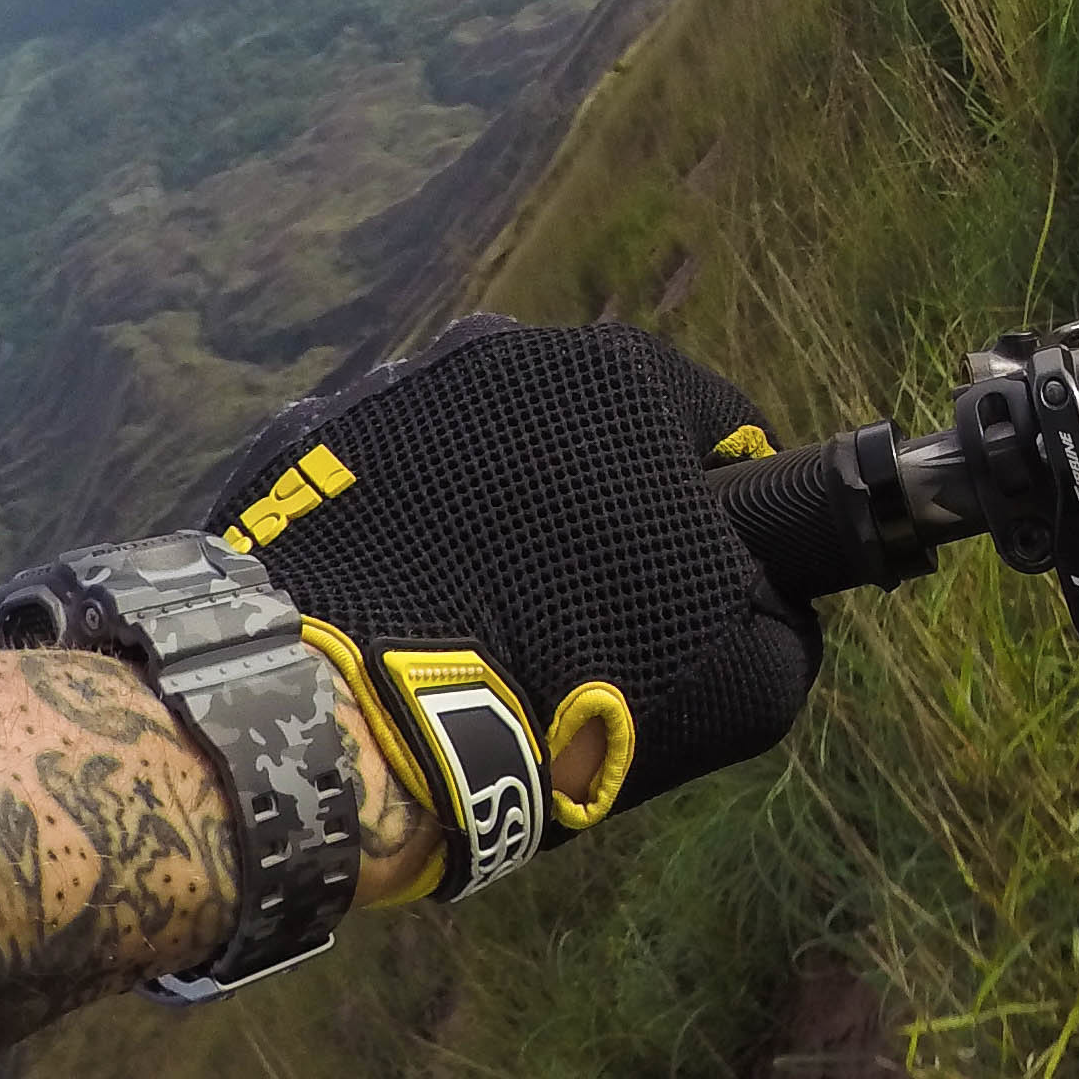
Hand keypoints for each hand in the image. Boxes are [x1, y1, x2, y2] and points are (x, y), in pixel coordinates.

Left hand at [201, 316, 820, 902]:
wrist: (340, 729)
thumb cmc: (560, 688)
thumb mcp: (740, 681)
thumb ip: (785, 621)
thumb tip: (774, 608)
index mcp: (620, 374)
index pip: (715, 432)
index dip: (719, 521)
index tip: (689, 596)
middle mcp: (503, 349)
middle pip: (591, 433)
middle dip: (597, 507)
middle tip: (580, 618)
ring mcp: (386, 387)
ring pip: (479, 450)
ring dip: (491, 514)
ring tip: (477, 621)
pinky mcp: (294, 443)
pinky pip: (380, 482)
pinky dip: (399, 533)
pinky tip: (398, 611)